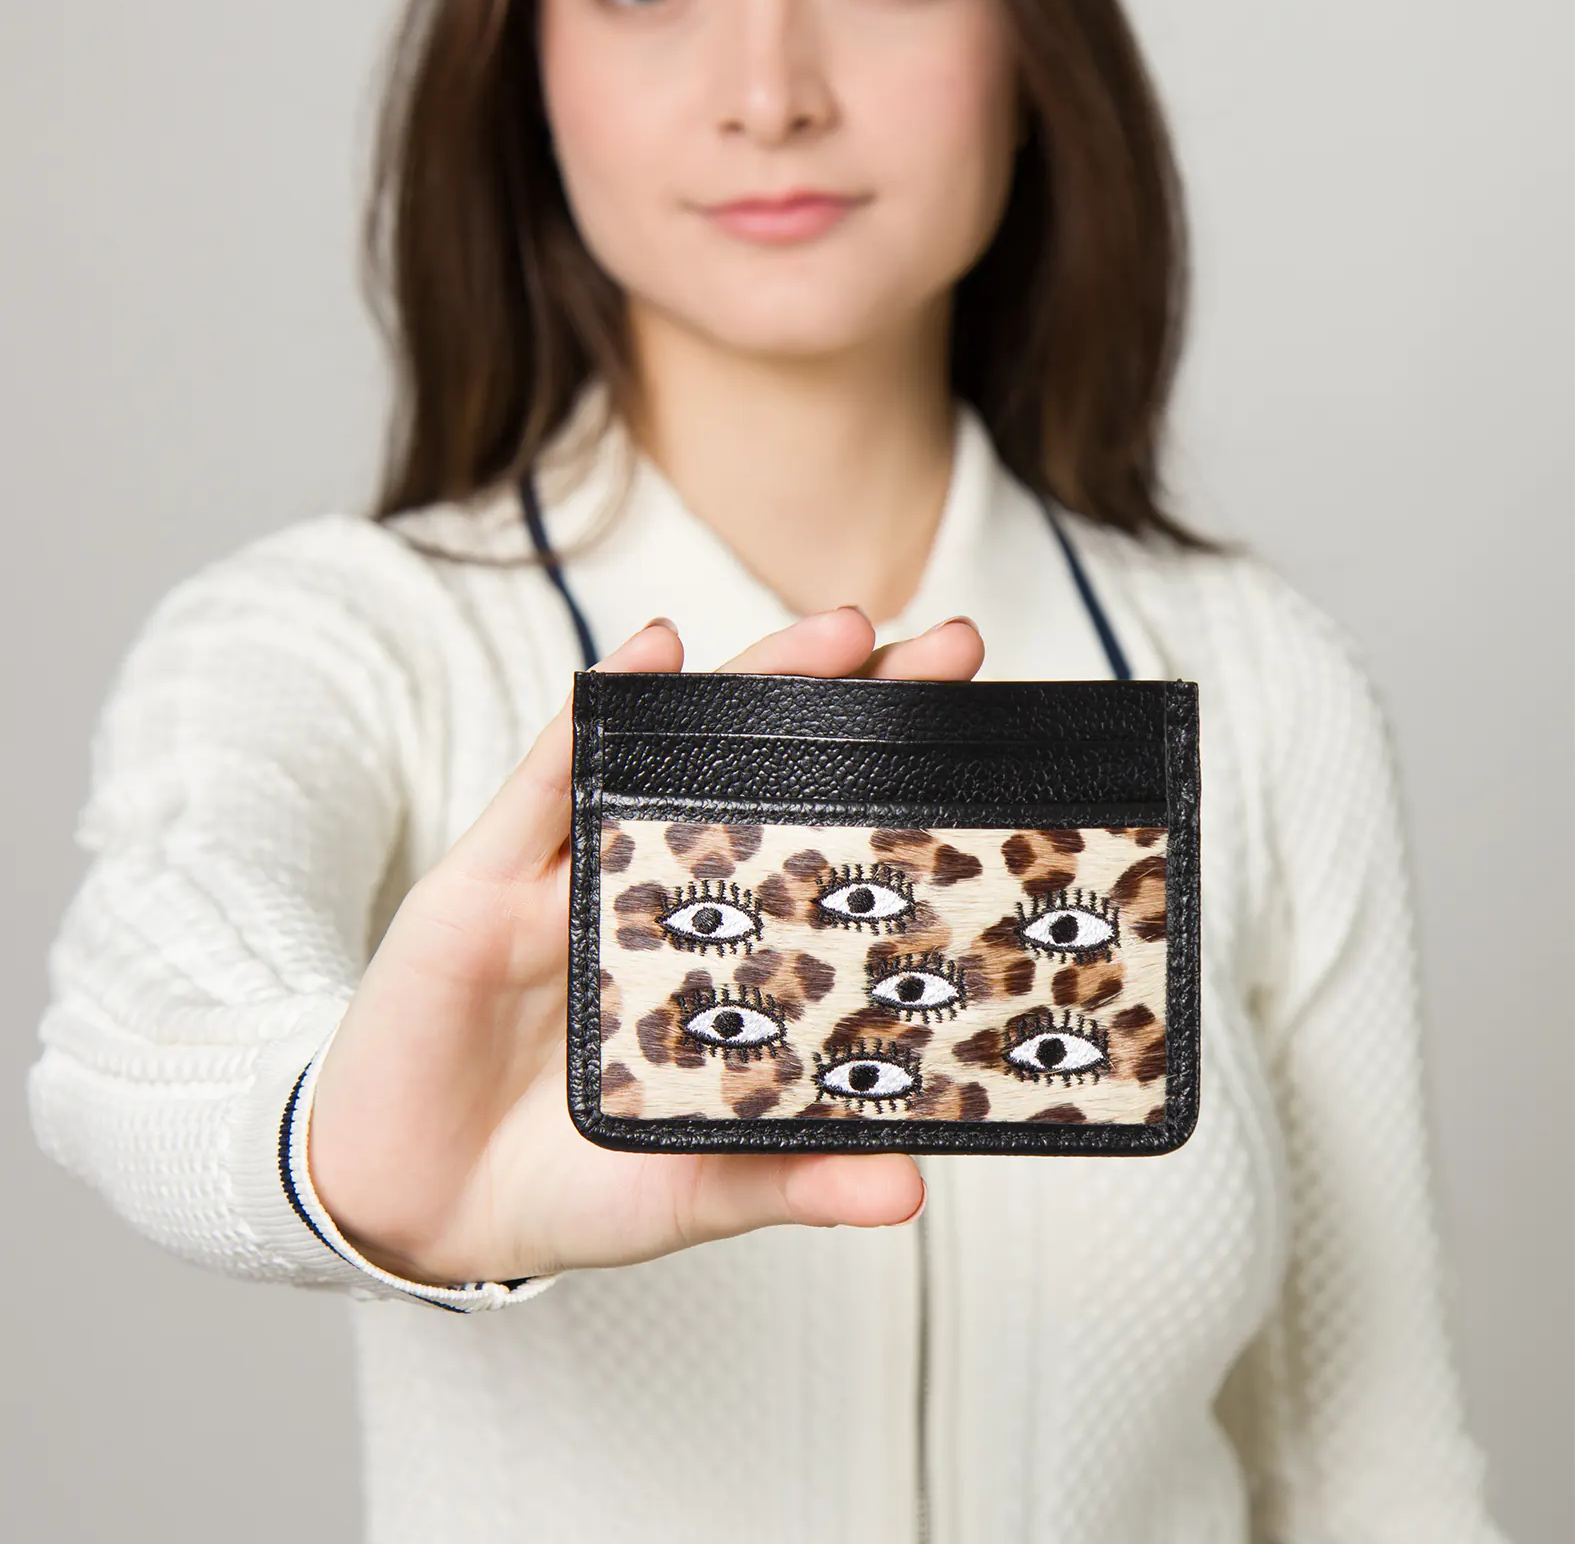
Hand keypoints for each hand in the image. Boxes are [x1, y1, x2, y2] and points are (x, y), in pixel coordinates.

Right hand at [306, 605, 984, 1285]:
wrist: (416, 1210)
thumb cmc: (565, 1183)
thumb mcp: (694, 1185)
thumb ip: (793, 1176)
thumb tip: (912, 1192)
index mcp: (723, 953)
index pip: (824, 845)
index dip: (900, 791)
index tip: (996, 745)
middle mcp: (658, 892)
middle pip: (768, 770)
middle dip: (856, 702)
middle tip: (950, 646)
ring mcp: (574, 872)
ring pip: (671, 750)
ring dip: (753, 680)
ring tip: (838, 631)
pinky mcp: (486, 875)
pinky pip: (546, 776)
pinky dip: (594, 710)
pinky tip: (656, 650)